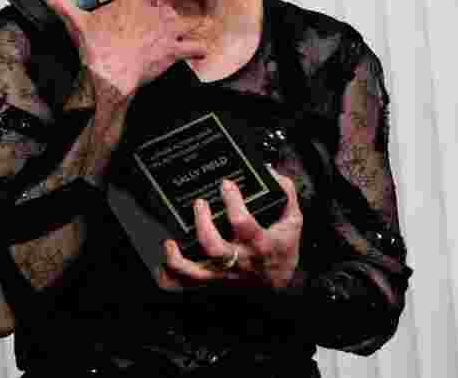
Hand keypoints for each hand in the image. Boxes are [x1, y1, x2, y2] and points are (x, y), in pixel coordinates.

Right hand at [36, 0, 210, 97]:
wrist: (108, 74)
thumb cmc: (93, 47)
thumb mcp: (75, 21)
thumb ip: (60, 1)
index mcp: (135, 0)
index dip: (148, 2)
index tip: (143, 10)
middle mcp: (155, 12)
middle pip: (168, 9)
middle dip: (164, 19)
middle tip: (157, 32)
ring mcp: (167, 31)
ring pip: (186, 23)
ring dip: (187, 29)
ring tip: (188, 34)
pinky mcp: (174, 51)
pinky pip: (197, 46)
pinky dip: (200, 49)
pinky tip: (200, 50)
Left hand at [156, 170, 302, 290]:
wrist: (278, 283)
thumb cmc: (282, 250)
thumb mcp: (292, 221)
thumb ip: (285, 194)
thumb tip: (271, 172)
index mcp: (259, 244)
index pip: (243, 223)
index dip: (233, 202)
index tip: (226, 184)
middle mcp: (239, 260)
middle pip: (214, 247)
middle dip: (202, 224)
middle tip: (199, 203)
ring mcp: (223, 273)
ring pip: (196, 272)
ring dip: (178, 258)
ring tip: (170, 241)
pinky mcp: (212, 282)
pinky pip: (186, 285)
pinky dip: (170, 276)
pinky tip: (165, 261)